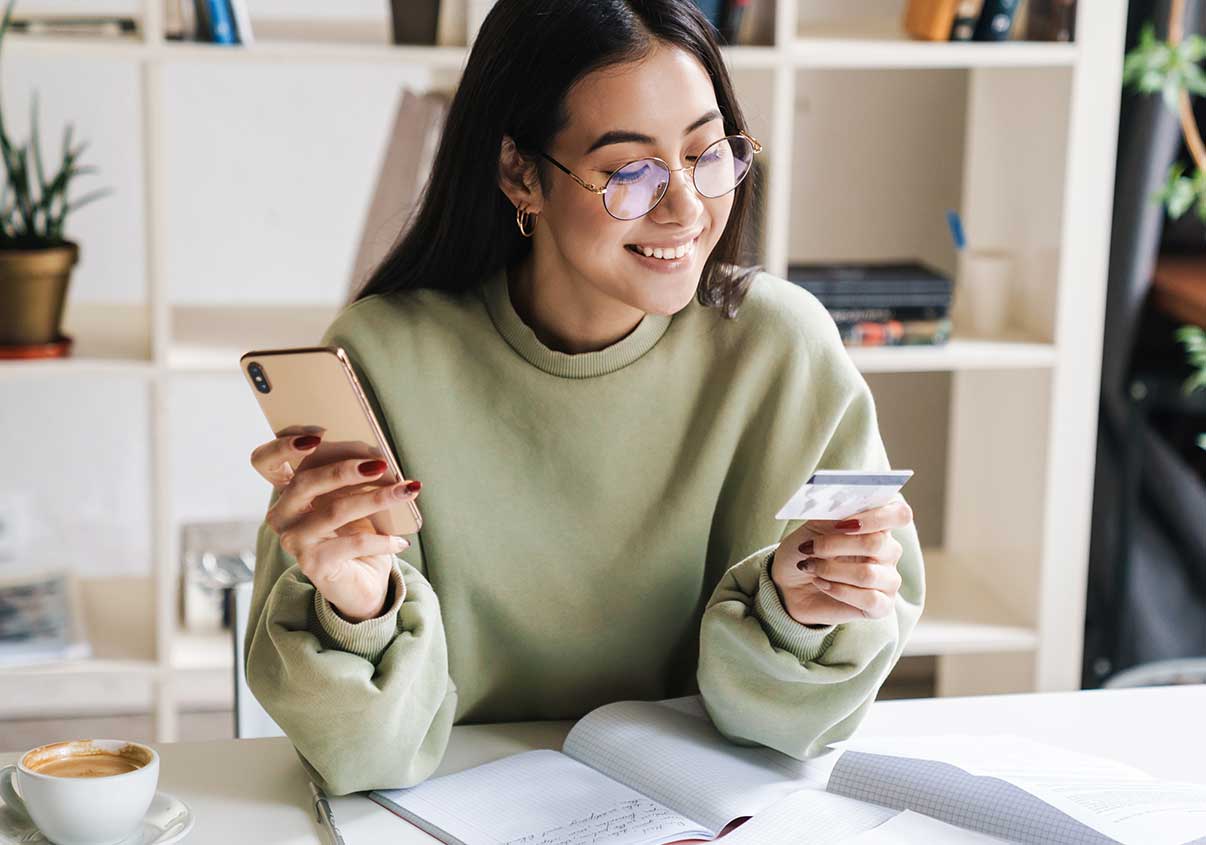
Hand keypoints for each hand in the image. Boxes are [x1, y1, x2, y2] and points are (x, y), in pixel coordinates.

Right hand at [250, 431, 421, 621]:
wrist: (361, 583)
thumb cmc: (355, 533)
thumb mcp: (351, 499)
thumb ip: (351, 476)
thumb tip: (378, 457)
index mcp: (287, 492)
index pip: (265, 461)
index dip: (283, 445)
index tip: (317, 435)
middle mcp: (282, 515)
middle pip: (305, 482)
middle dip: (345, 469)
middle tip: (380, 463)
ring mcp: (294, 541)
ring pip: (334, 510)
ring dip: (376, 498)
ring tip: (406, 491)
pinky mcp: (312, 564)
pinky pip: (353, 544)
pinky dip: (382, 540)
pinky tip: (401, 541)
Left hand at [769, 495, 911, 626]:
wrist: (789, 584)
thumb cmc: (806, 551)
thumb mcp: (812, 527)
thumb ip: (832, 514)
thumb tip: (845, 503)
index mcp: (878, 525)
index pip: (899, 514)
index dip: (876, 516)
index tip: (845, 522)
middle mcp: (889, 551)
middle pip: (877, 543)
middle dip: (836, 544)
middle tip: (810, 547)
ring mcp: (888, 580)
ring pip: (868, 574)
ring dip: (831, 570)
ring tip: (811, 567)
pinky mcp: (881, 606)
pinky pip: (868, 599)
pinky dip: (838, 590)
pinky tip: (821, 584)